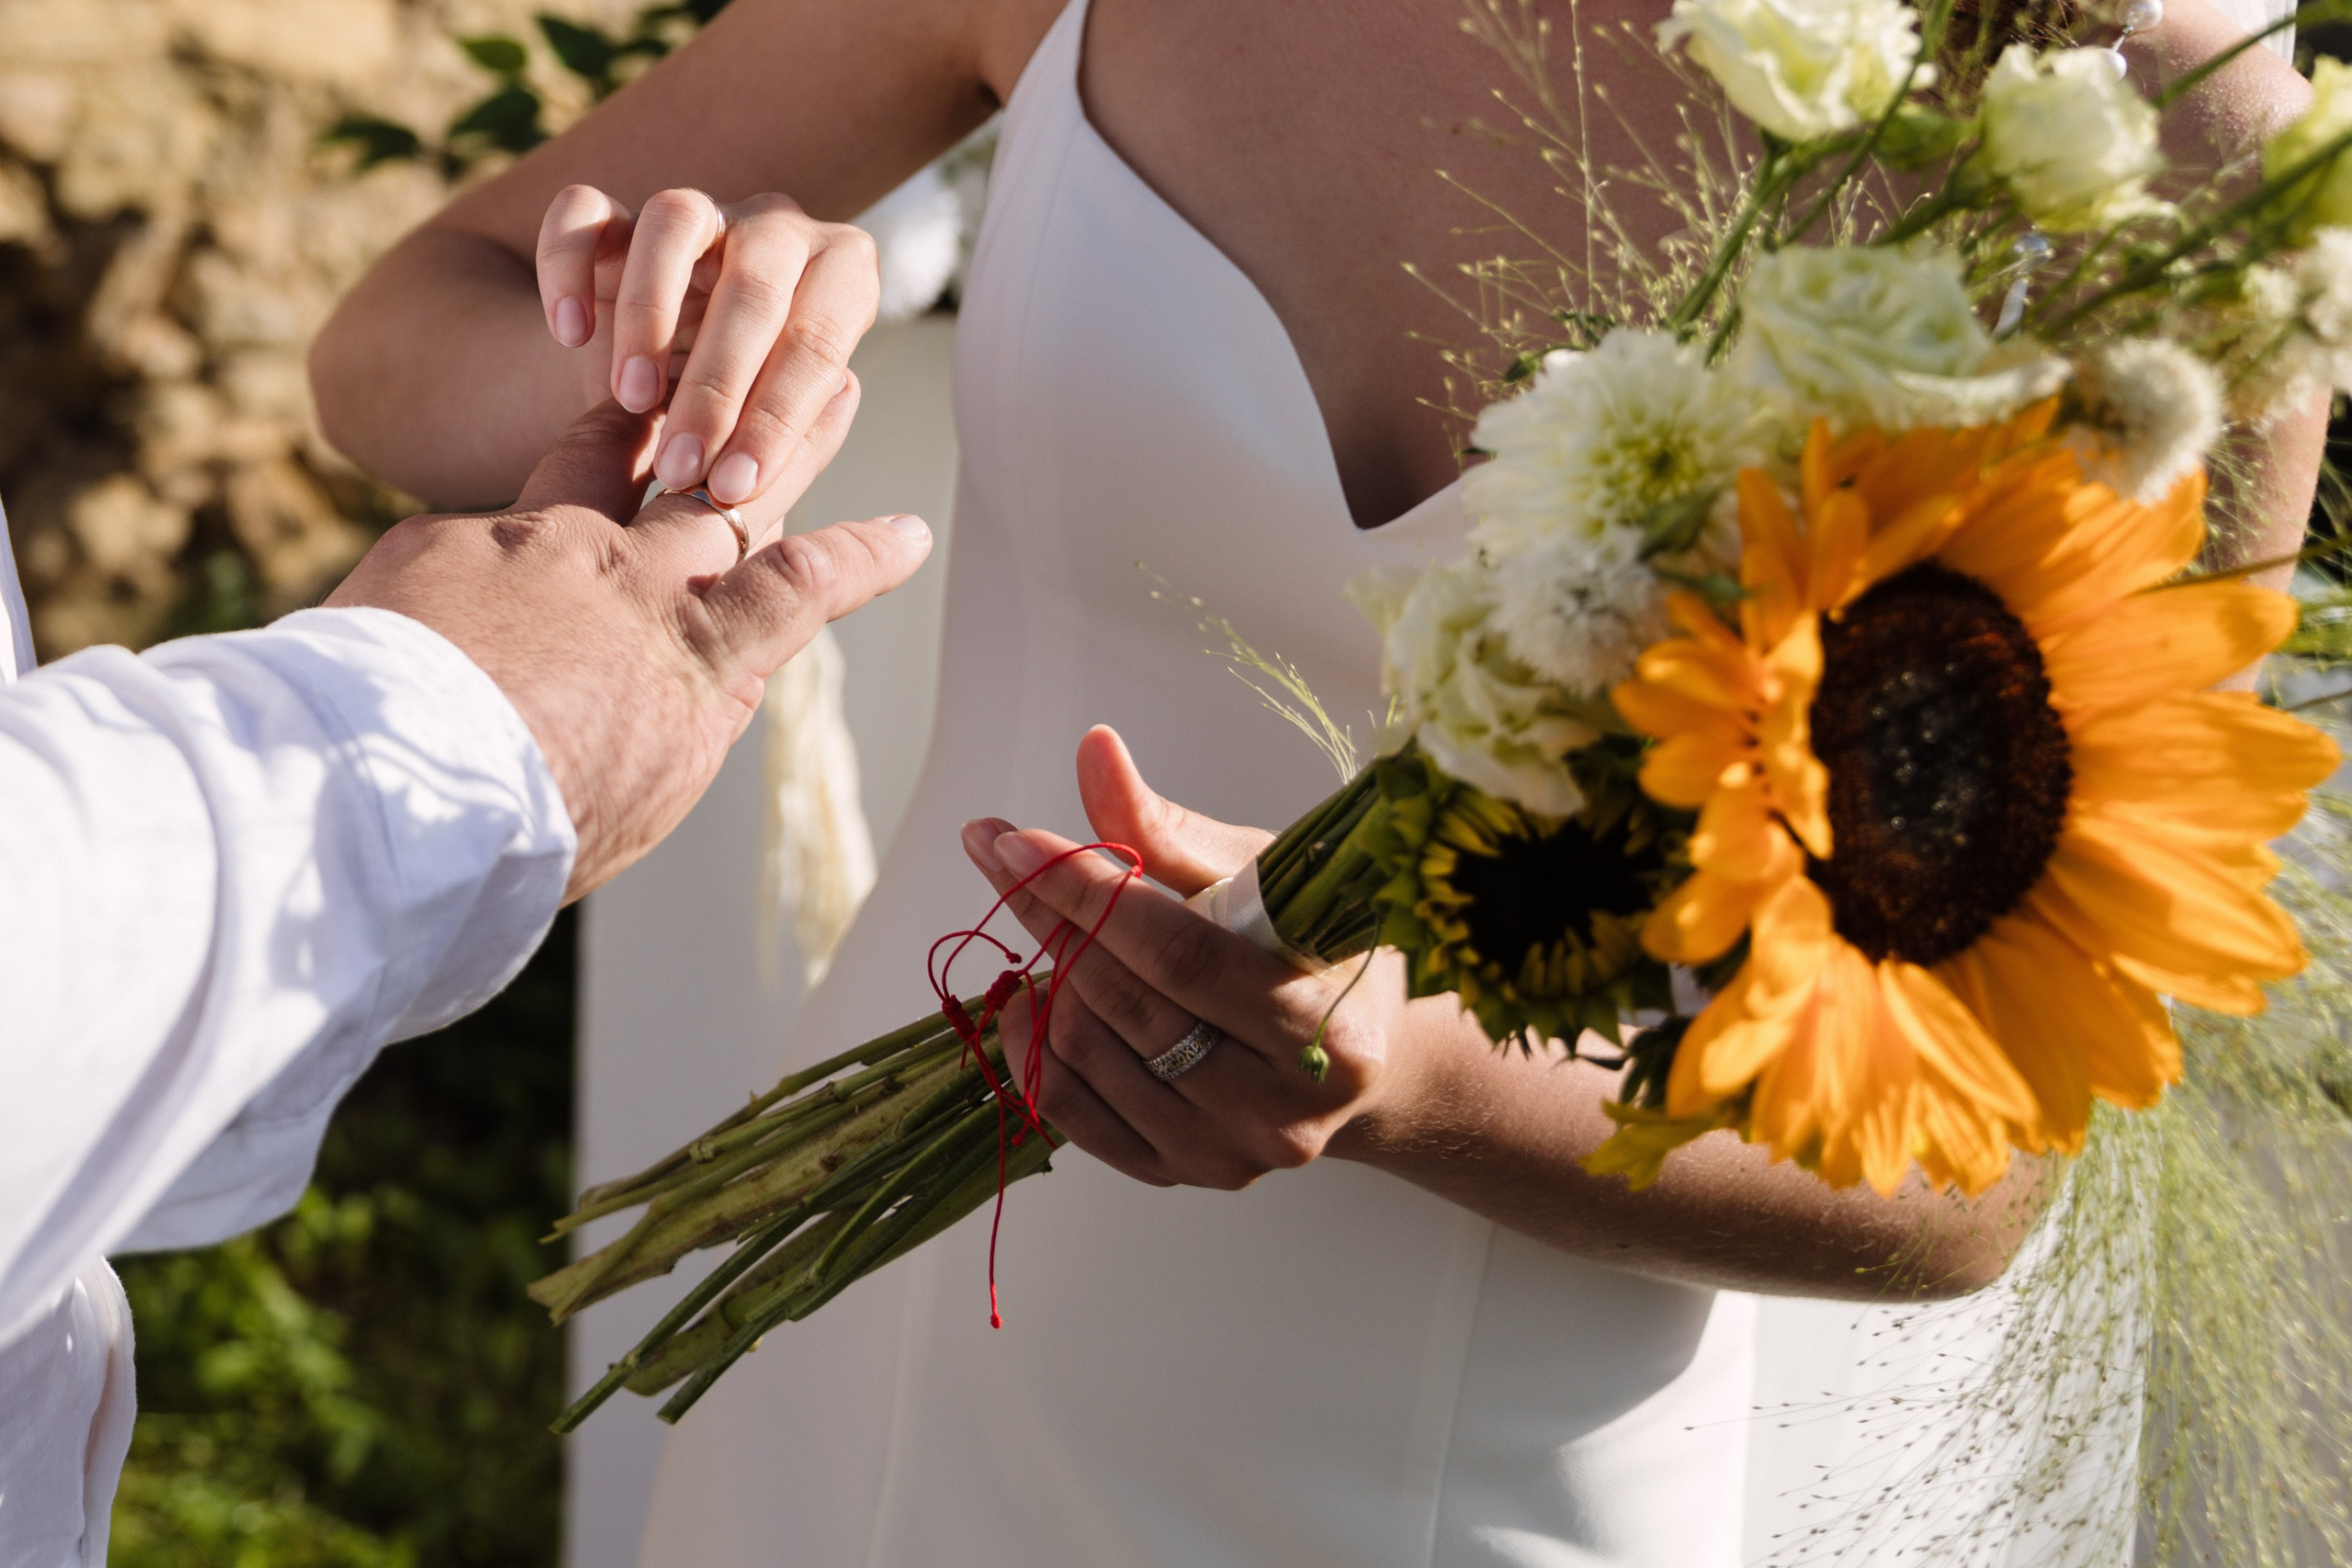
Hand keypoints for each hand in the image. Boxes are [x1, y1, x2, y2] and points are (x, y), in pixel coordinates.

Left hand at [328, 391, 927, 903]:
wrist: (382, 794)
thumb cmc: (516, 833)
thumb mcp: (645, 794)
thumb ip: (685, 720)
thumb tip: (715, 682)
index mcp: (692, 658)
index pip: (802, 588)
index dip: (860, 558)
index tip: (903, 533)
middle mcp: (626, 577)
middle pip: (721, 488)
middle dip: (779, 437)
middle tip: (826, 388)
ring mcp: (533, 543)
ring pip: (592, 459)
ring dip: (626, 431)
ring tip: (637, 401)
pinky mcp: (437, 539)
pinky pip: (467, 536)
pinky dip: (469, 563)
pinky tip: (433, 601)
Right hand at [534, 184, 880, 506]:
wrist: (666, 396)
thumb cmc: (745, 422)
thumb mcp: (773, 440)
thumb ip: (788, 451)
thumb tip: (774, 472)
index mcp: (842, 277)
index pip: (819, 340)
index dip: (778, 420)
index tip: (735, 490)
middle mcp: (779, 228)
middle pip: (754, 286)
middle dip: (716, 391)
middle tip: (681, 469)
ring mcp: (699, 212)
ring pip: (676, 223)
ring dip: (649, 318)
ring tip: (631, 399)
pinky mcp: (613, 215)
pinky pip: (583, 212)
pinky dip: (567, 267)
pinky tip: (570, 335)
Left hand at [959, 727, 1418, 1188]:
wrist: (1359, 1060)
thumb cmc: (1315, 949)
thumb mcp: (1266, 878)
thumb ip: (1173, 830)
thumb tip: (1094, 750)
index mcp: (1329, 1032)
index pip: (1180, 957)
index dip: (1088, 892)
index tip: (1014, 839)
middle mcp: (1282, 1114)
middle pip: (1126, 1003)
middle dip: (1051, 916)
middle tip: (1008, 856)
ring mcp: (1227, 1156)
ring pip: (1086, 1053)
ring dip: (1052, 978)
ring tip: (1065, 930)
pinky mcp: (1180, 1175)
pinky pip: (1068, 1110)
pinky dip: (1034, 1044)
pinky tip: (1037, 996)